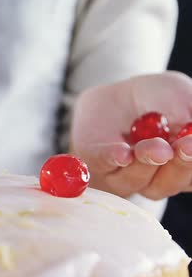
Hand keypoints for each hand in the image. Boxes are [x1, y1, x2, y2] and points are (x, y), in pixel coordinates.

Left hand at [71, 71, 191, 199]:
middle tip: (184, 149)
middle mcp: (155, 179)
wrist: (117, 92)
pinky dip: (112, 158)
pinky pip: (102, 164)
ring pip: (135, 180)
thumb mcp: (181, 96)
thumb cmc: (159, 98)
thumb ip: (190, 112)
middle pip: (168, 184)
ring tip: (152, 147)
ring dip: (146, 163)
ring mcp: (122, 175)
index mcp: (182, 167)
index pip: (191, 176)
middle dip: (178, 167)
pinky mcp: (94, 163)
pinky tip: (123, 153)